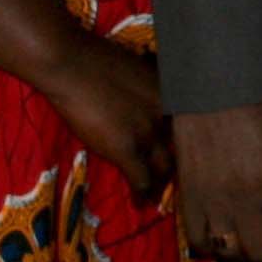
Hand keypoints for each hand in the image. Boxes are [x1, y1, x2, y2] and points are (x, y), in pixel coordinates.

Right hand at [36, 37, 174, 202]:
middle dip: (179, 164)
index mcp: (171, 92)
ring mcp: (148, 133)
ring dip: (161, 183)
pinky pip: (141, 180)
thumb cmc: (96, 57)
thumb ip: (149, 86)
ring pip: (164, 168)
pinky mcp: (127, 150)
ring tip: (158, 195)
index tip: (186, 150)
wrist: (71, 63)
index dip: (187, 141)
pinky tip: (140, 203)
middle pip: (182, 148)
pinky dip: (142, 194)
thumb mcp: (137, 66)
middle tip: (175, 176)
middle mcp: (167, 114)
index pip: (190, 124)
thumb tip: (148, 96)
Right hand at [169, 99, 261, 261]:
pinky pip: (197, 240)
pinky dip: (213, 250)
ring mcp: (212, 200)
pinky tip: (225, 242)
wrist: (216, 89)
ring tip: (257, 248)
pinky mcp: (188, 196)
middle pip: (261, 255)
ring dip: (248, 258)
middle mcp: (242, 199)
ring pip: (230, 253)